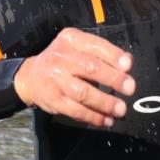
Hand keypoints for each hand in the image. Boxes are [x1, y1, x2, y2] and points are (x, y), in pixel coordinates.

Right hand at [13, 28, 134, 127]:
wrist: (30, 77)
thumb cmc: (63, 60)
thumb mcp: (78, 47)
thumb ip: (101, 53)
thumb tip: (126, 63)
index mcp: (70, 40)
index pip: (94, 45)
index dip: (112, 55)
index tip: (127, 66)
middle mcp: (61, 57)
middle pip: (90, 68)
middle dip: (113, 79)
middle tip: (130, 88)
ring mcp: (55, 80)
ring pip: (83, 93)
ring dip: (105, 103)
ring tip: (120, 109)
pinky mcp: (53, 100)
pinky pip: (75, 110)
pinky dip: (93, 117)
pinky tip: (106, 120)